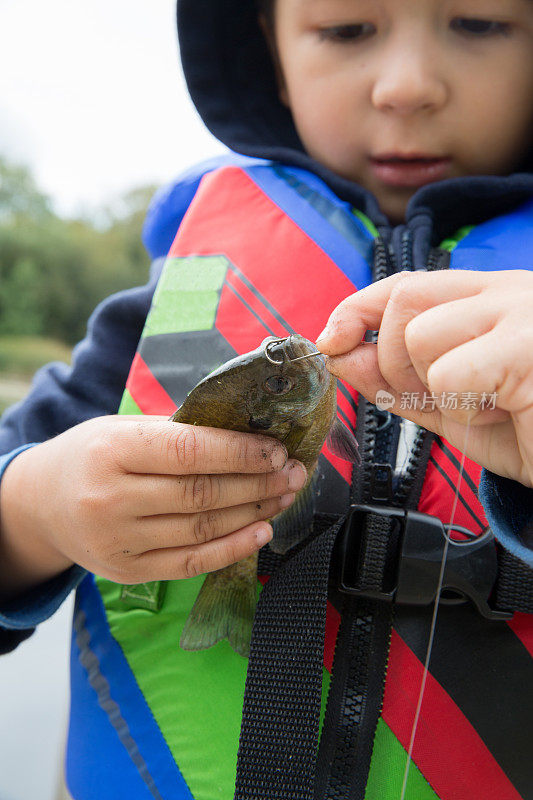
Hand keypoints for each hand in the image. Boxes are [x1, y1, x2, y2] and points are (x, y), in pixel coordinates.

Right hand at [0, 416, 306, 594]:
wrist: (42, 504)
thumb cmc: (92, 456)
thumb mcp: (124, 429)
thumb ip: (179, 432)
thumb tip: (248, 431)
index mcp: (112, 451)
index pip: (188, 451)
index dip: (239, 452)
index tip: (275, 448)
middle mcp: (112, 499)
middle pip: (202, 493)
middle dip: (257, 482)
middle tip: (294, 471)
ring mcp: (119, 541)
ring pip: (202, 529)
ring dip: (254, 511)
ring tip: (285, 494)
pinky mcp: (129, 571)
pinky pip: (191, 562)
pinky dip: (232, 548)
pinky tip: (262, 530)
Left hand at [316, 269, 532, 487]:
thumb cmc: (530, 431)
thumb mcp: (451, 406)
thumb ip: (395, 380)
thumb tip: (338, 355)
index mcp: (492, 299)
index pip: (407, 282)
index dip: (359, 307)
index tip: (331, 340)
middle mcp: (509, 292)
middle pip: (403, 299)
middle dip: (390, 360)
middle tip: (430, 397)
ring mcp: (523, 312)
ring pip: (418, 336)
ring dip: (430, 388)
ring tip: (480, 405)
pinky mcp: (529, 346)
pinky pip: (448, 373)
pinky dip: (459, 407)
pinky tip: (502, 411)